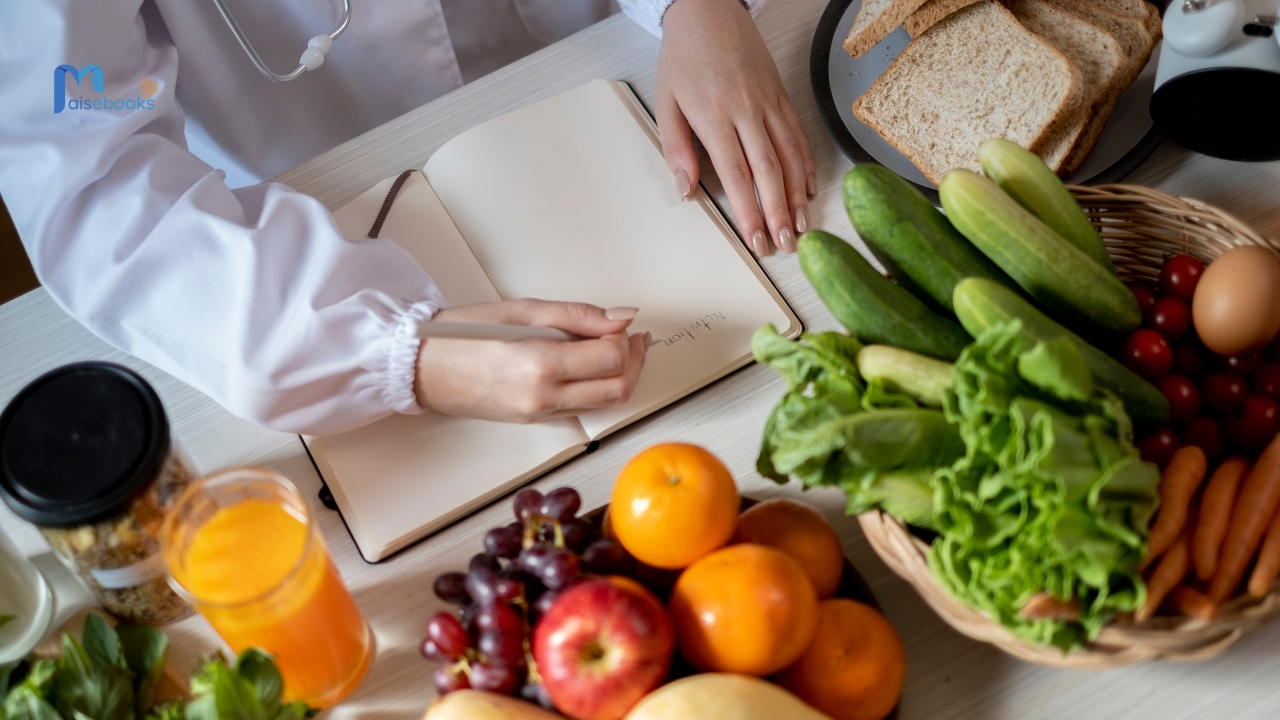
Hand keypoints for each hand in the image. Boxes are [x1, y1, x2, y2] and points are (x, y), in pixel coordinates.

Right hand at [414, 300, 647, 422]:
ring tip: (614, 348)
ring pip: (605, 403)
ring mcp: (540, 414)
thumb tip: (621, 318)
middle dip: (634, 361)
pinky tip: (589, 365)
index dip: (626, 339)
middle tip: (632, 338)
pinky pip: (582, 408)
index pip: (610, 358)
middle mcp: (543, 397)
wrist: (422, 369)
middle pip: (617, 388)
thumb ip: (578, 315)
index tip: (620, 324)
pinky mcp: (535, 420)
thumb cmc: (462, 335)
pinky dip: (597, 387)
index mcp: (540, 364)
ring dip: (621, 376)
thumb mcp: (522, 310)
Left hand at [657, 0, 815, 255]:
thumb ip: (676, 149)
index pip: (736, 174)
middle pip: (769, 170)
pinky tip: (809, 188)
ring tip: (801, 226)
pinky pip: (798, 134)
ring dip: (797, 194)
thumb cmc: (683, 57)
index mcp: (715, 116)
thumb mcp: (666, 103)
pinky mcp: (781, 94)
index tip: (756, 238)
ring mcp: (768, 103)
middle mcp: (747, 111)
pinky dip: (806, 164)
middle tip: (785, 244)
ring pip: (790, 155)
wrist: (707, 11)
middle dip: (778, 212)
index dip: (749, 210)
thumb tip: (686, 190)